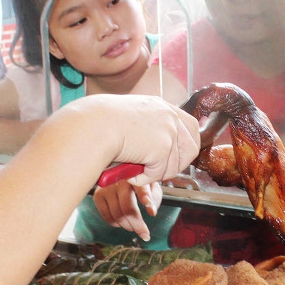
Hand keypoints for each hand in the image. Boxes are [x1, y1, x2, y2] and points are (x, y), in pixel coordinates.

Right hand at [66, 96, 200, 184]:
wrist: (93, 126)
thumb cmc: (100, 124)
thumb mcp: (131, 119)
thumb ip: (148, 129)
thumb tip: (158, 150)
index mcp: (162, 106)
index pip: (190, 126)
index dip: (186, 146)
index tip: (177, 158)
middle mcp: (169, 116)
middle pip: (191, 148)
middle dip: (176, 166)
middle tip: (157, 172)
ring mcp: (169, 131)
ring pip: (173, 166)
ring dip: (155, 173)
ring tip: (134, 169)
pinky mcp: (163, 148)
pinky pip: (158, 174)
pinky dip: (143, 178)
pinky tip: (129, 171)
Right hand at [94, 181, 160, 241]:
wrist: (118, 173)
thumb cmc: (137, 182)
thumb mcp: (150, 185)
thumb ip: (154, 197)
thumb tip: (151, 211)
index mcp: (135, 176)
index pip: (141, 188)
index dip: (146, 200)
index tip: (152, 212)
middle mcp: (119, 181)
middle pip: (128, 208)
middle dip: (137, 225)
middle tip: (144, 234)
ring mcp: (107, 188)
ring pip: (117, 214)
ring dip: (127, 225)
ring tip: (133, 227)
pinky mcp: (98, 195)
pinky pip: (106, 215)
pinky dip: (114, 223)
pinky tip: (121, 223)